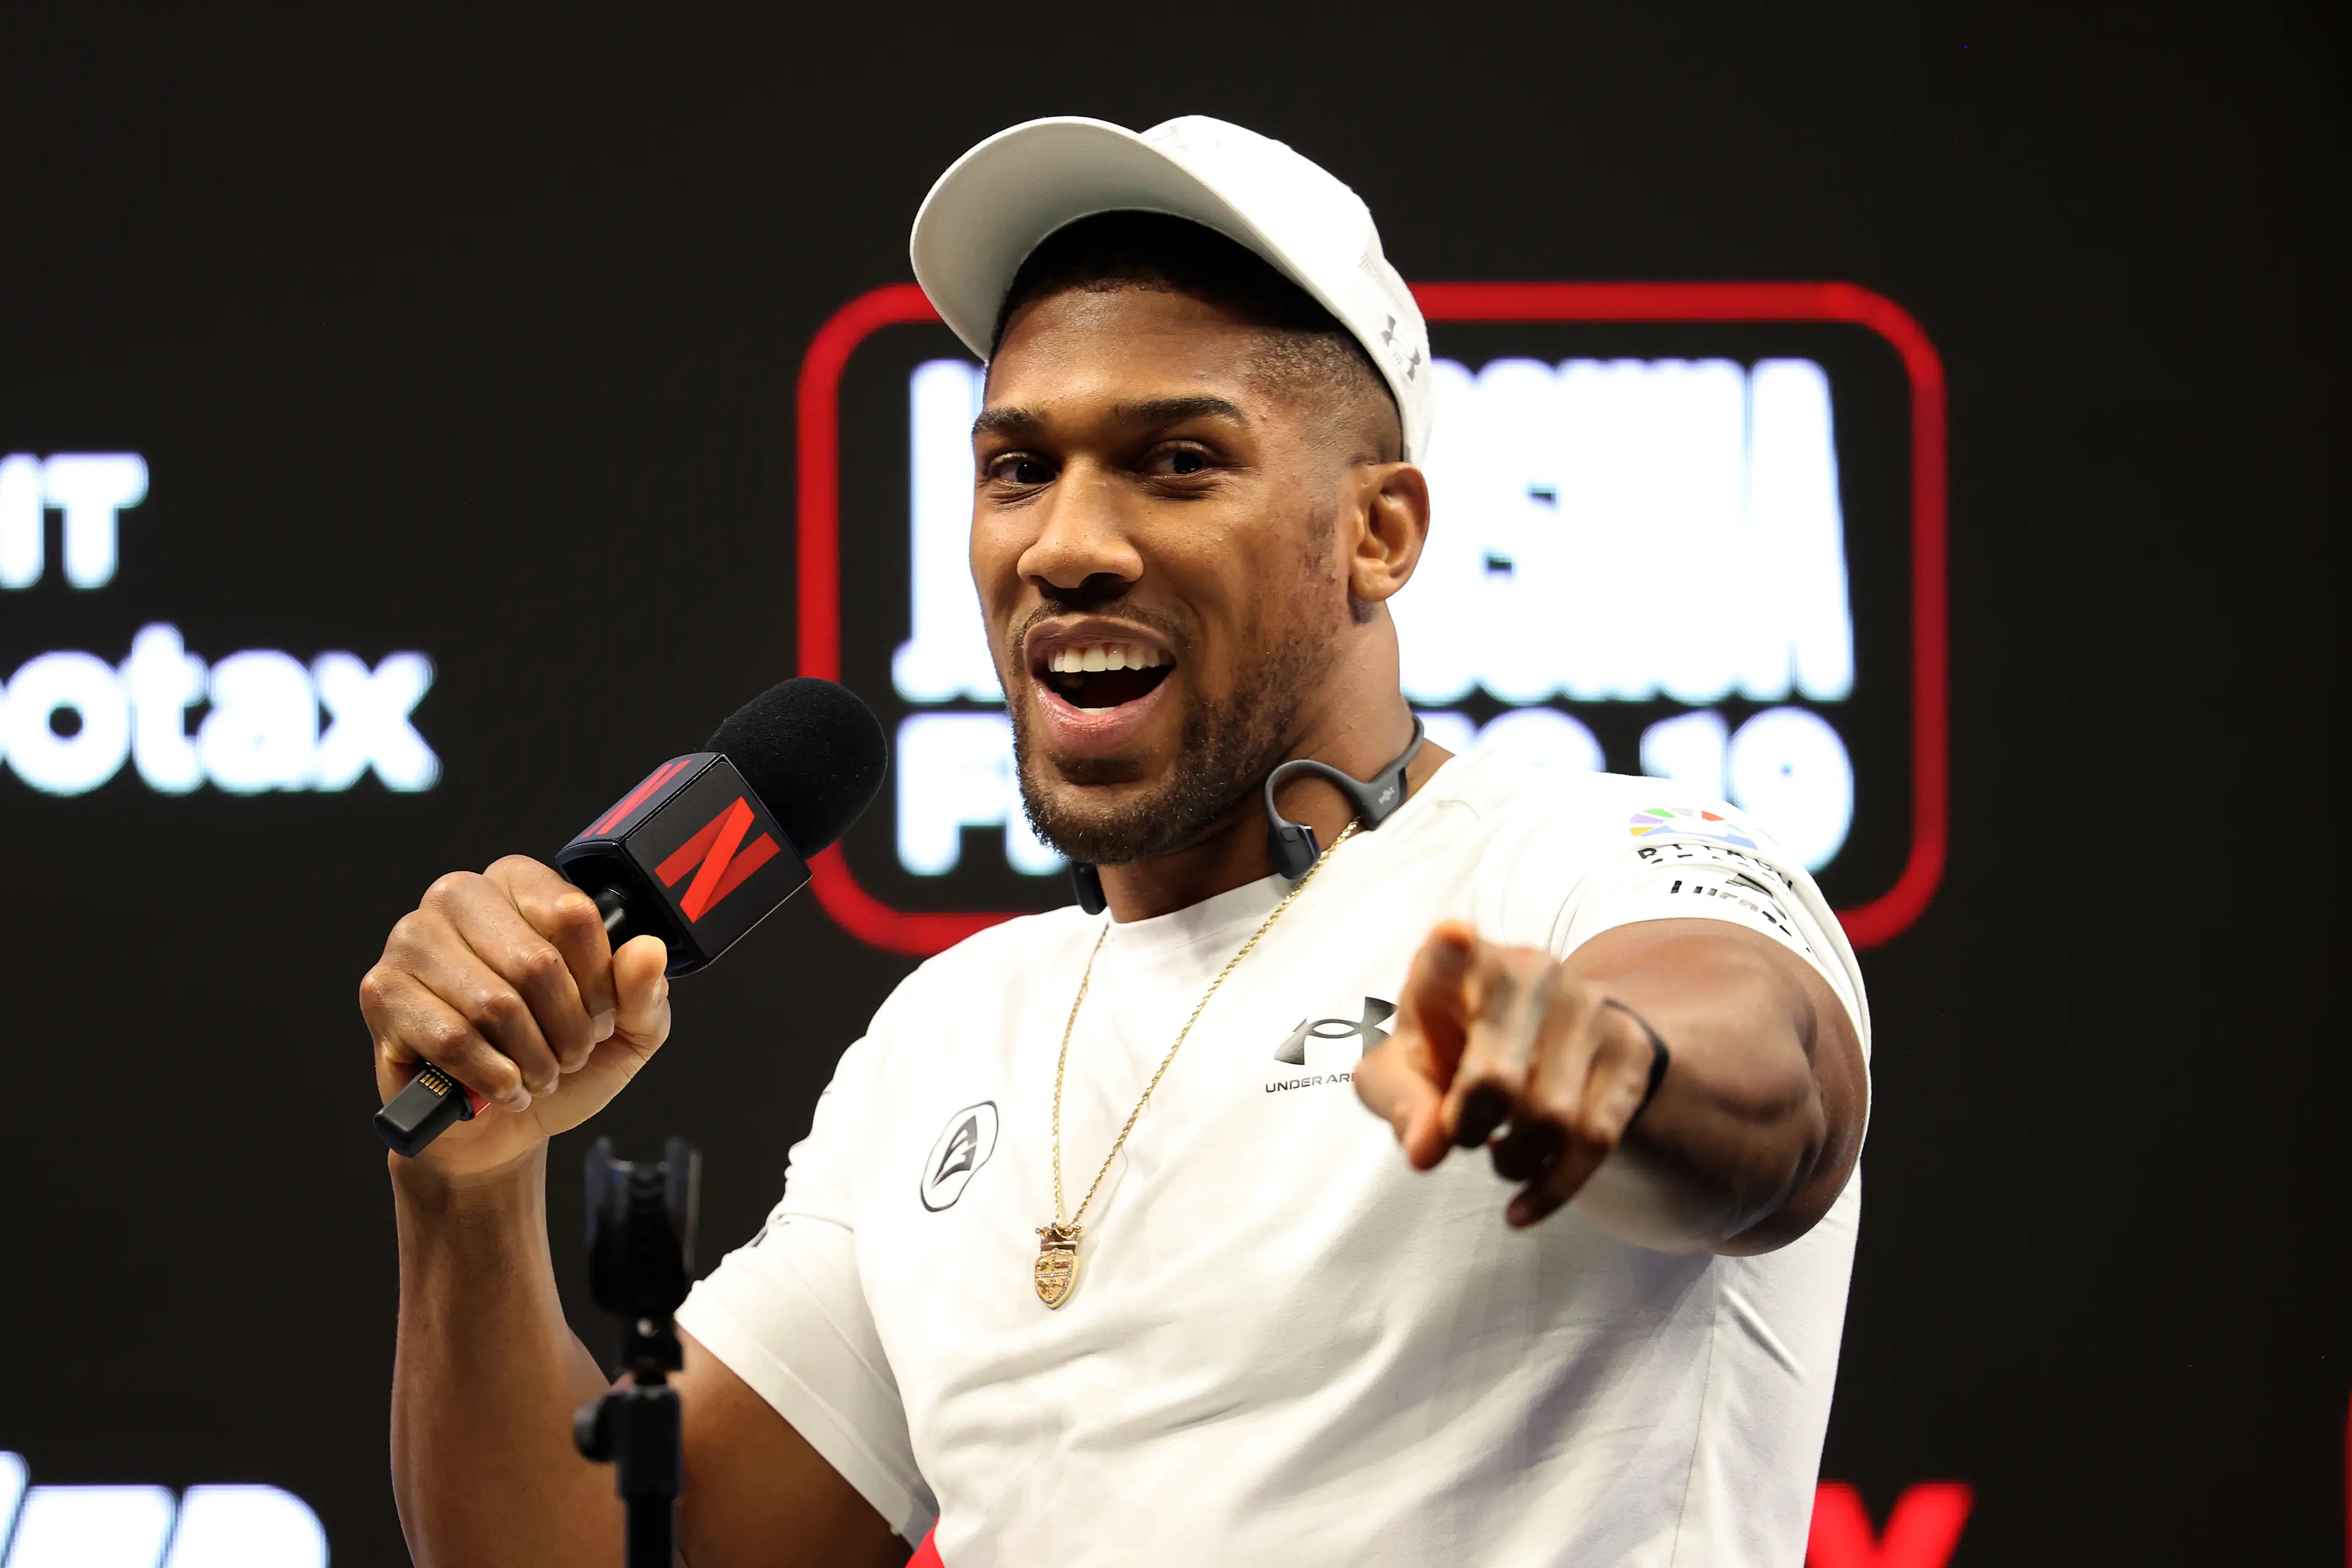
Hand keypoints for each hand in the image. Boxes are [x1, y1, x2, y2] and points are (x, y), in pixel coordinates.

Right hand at [359, 856, 672, 1179]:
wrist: (499, 1129)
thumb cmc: (556, 1059)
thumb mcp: (625, 1029)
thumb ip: (643, 990)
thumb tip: (646, 950)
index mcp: (518, 884)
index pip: (574, 914)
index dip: (599, 985)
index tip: (598, 1016)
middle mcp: (459, 896)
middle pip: (537, 963)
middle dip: (568, 1029)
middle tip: (567, 1056)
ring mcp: (412, 941)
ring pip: (496, 1005)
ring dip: (533, 1060)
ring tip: (535, 1073)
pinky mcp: (382, 993)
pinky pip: (453, 1039)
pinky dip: (493, 1077)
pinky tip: (501, 1088)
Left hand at [1354, 921, 1663, 1227]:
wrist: (1537, 1038)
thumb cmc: (1448, 1048)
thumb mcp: (1403, 1068)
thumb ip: (1400, 1103)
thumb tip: (1426, 1152)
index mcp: (1457, 963)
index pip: (1451, 951)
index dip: (1450, 949)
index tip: (1452, 938)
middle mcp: (1529, 971)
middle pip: (1497, 1080)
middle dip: (1468, 1130)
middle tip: (1461, 1134)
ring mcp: (1587, 1005)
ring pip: (1554, 1119)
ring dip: (1514, 1160)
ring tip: (1499, 1153)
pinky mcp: (1630, 1047)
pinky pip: (1597, 1140)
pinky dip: (1554, 1187)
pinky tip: (1521, 1207)